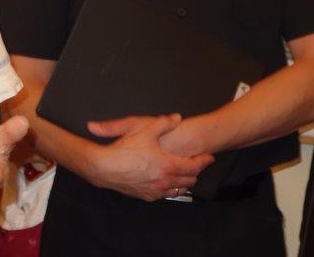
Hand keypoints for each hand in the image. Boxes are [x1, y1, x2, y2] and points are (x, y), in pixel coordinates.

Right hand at [84, 113, 213, 201]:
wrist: (104, 167)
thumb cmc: (125, 149)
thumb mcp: (144, 130)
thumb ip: (163, 123)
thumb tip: (176, 118)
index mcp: (169, 166)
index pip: (195, 166)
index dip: (204, 161)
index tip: (209, 157)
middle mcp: (166, 182)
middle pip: (189, 180)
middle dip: (195, 172)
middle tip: (196, 164)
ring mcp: (156, 191)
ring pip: (178, 190)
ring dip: (184, 183)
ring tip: (184, 175)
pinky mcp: (146, 196)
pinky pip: (165, 195)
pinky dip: (170, 189)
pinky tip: (166, 183)